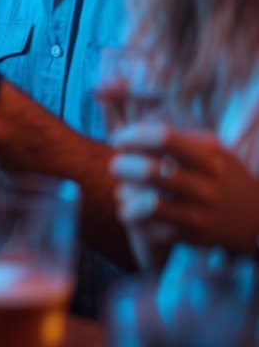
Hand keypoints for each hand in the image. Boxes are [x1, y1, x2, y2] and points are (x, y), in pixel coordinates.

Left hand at [111, 124, 258, 256]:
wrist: (256, 219)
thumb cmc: (220, 176)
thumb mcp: (210, 150)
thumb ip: (175, 137)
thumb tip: (131, 127)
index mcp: (209, 155)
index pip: (163, 138)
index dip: (132, 137)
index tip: (118, 140)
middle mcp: (206, 183)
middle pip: (151, 170)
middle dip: (123, 166)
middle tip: (115, 165)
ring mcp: (201, 210)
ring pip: (150, 203)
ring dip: (125, 194)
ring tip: (121, 190)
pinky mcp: (193, 234)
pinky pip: (152, 227)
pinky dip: (132, 216)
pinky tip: (127, 209)